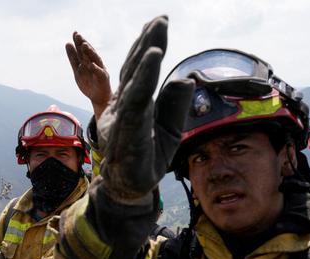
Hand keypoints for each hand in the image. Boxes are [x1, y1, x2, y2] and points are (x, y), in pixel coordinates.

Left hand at [66, 32, 111, 119]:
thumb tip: (67, 43)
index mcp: (88, 61)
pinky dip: (95, 68)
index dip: (79, 42)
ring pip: (95, 60)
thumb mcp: (77, 70)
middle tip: (78, 35)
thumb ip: (73, 58)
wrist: (98, 98)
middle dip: (83, 44)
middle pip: (88, 52)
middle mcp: (94, 63)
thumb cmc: (88, 84)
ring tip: (84, 45)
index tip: (74, 33)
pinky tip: (90, 64)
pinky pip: (99, 73)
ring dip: (90, 53)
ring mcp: (100, 70)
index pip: (82, 50)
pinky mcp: (103, 79)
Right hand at [97, 16, 194, 203]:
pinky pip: (136, 100)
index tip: (158, 23)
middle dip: (147, 41)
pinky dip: (144, 76)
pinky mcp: (128, 131)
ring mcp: (124, 118)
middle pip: (135, 70)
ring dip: (146, 52)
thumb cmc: (146, 160)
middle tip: (160, 17)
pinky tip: (153, 57)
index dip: (147, 47)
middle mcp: (124, 107)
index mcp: (132, 105)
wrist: (128, 189)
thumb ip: (174, 107)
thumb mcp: (168, 132)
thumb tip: (185, 79)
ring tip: (157, 28)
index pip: (139, 72)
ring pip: (135, 80)